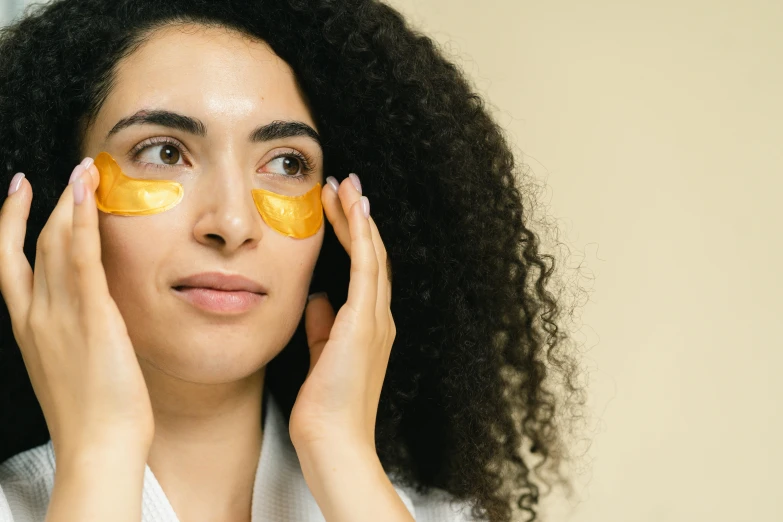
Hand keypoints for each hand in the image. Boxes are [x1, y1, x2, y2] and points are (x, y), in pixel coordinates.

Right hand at [0, 160, 153, 462]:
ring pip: (55, 244)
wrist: (98, 446)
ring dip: (69, 202)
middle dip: (49, 205)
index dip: (10, 224)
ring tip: (84, 171)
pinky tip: (88, 196)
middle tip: (67, 173)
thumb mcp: (72, 365)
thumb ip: (73, 332)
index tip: (17, 194)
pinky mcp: (92, 317)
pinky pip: (82, 259)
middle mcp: (38, 316)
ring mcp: (61, 315)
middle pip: (35, 245)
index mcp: (30, 328)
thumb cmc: (93, 414)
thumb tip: (90, 312)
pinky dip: (82, 223)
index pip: (11, 263)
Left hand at [289, 173, 394, 452]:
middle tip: (346, 184)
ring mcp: (376, 319)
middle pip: (372, 255)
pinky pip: (366, 268)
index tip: (340, 208)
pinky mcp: (364, 323)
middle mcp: (380, 318)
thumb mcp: (320, 357)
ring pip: (372, 254)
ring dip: (358, 217)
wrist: (334, 443)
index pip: (365, 270)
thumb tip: (319, 298)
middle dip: (357, 217)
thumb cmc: (325, 408)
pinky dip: (360, 235)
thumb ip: (322, 326)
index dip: (355, 236)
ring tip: (346, 186)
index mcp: (369, 327)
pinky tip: (353, 210)